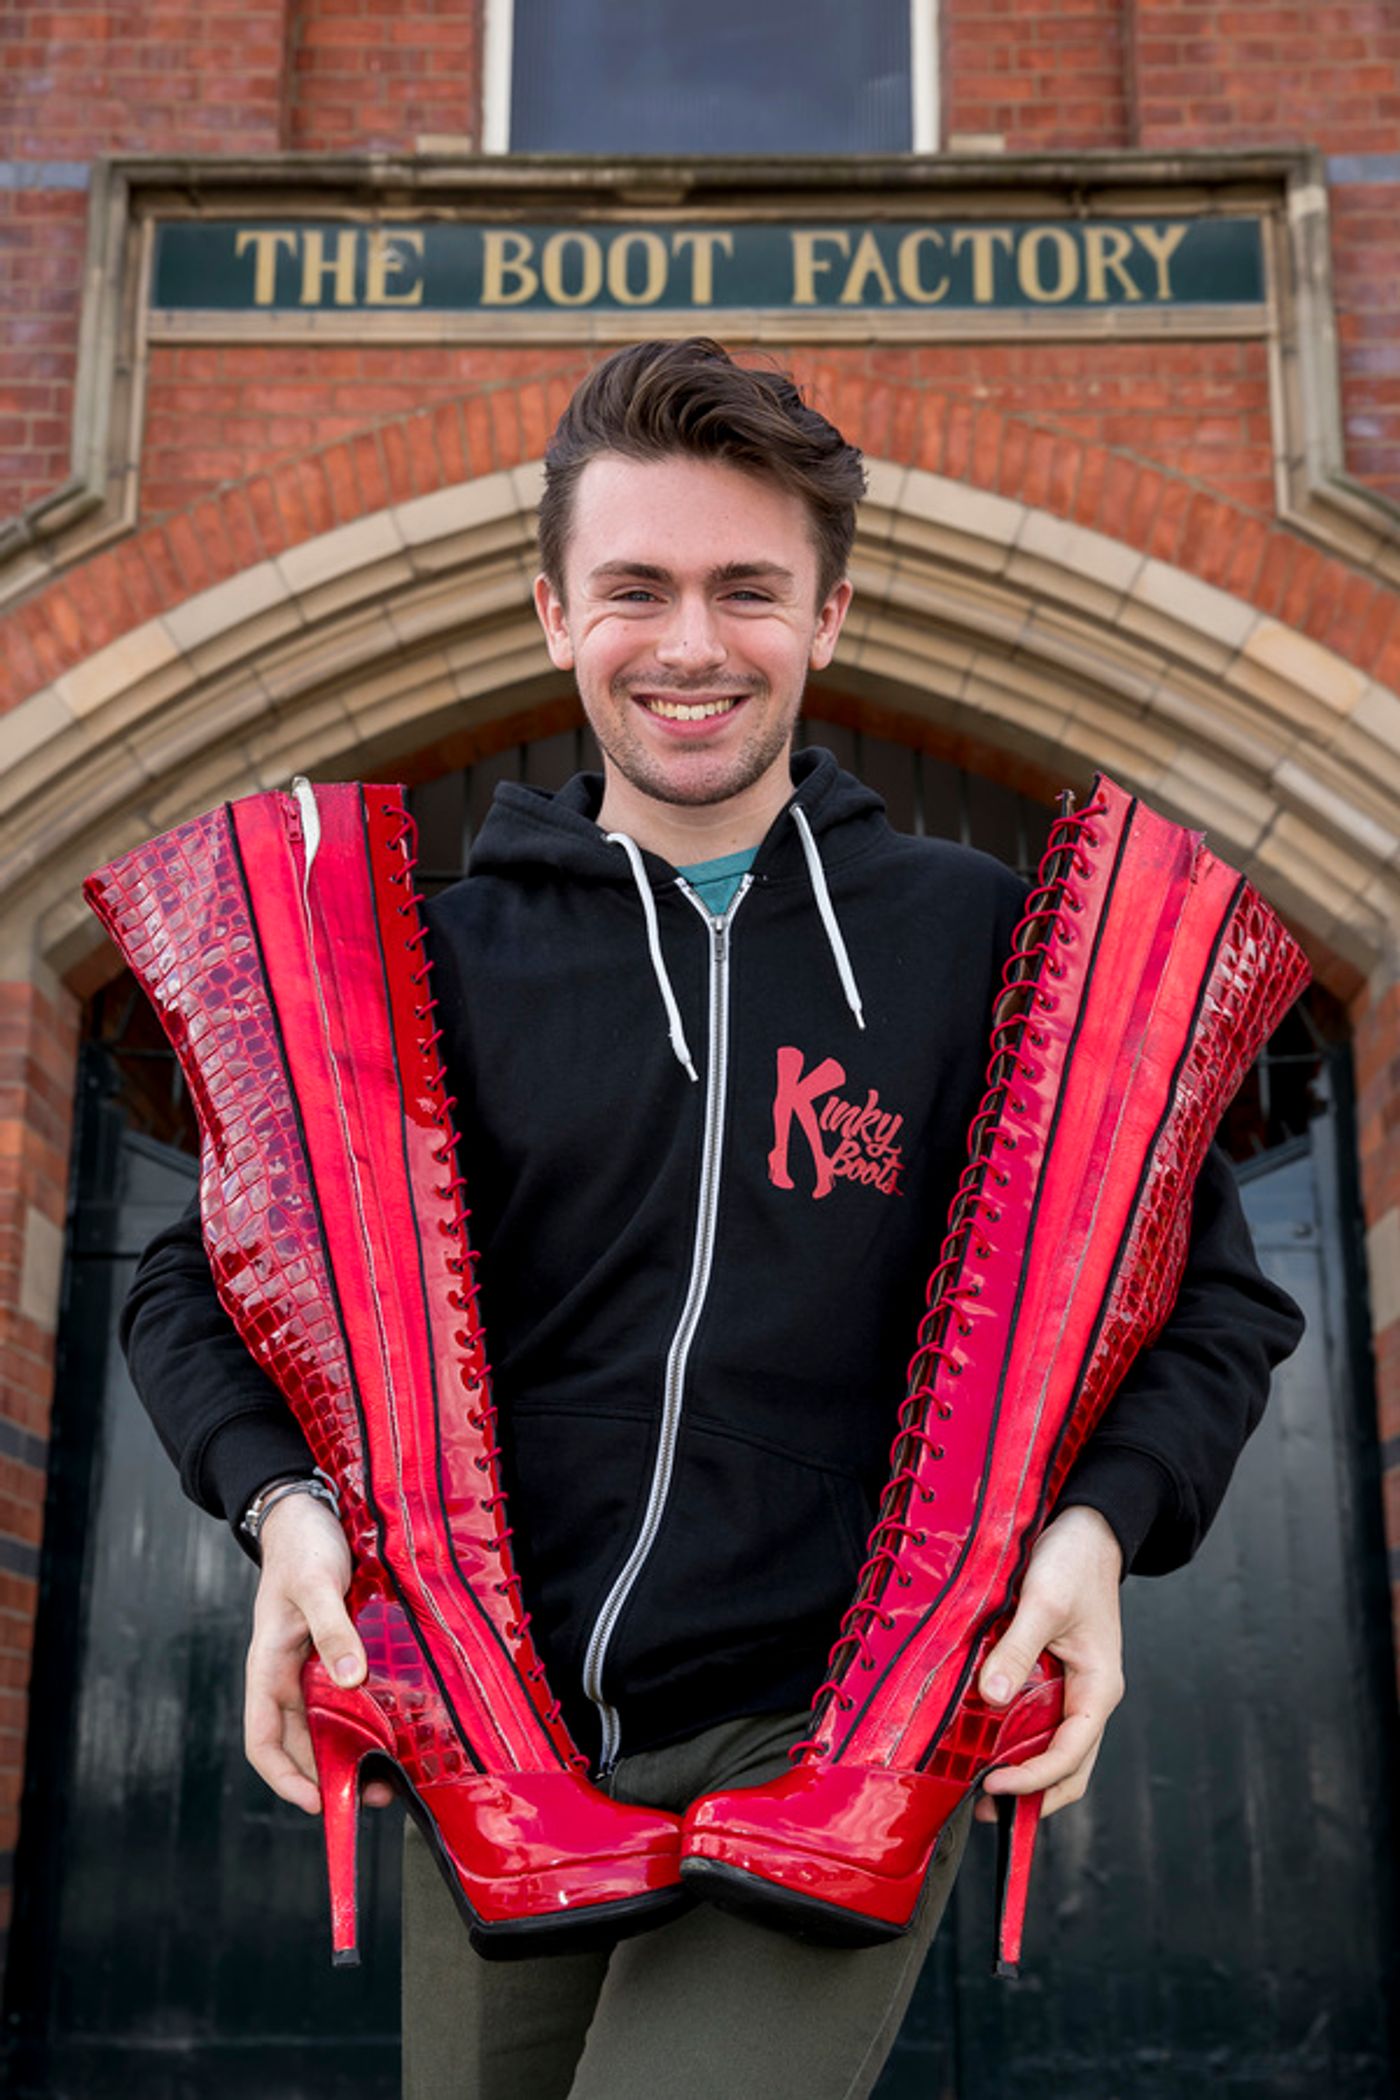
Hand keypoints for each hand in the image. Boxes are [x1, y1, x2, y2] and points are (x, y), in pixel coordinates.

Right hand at [243, 1491, 392, 1813]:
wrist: (304, 1514)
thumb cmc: (303, 1547)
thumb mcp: (317, 1585)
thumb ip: (333, 1631)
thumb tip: (350, 1682)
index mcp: (268, 1667)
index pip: (264, 1741)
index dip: (287, 1779)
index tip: (320, 1803)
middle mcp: (286, 1675)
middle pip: (301, 1743)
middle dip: (332, 1776)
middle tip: (377, 1795)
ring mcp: (309, 1666)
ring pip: (326, 1724)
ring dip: (352, 1751)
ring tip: (392, 1771)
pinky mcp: (332, 1652)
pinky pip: (345, 1696)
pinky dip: (364, 1716)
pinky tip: (394, 1724)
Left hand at [974, 1504, 1124, 1823]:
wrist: (1088, 1529)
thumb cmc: (1073, 1561)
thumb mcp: (1042, 1602)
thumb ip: (1017, 1651)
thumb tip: (992, 1700)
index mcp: (1099, 1687)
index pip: (1070, 1754)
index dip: (1032, 1779)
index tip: (990, 1784)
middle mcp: (1091, 1695)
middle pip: (1069, 1767)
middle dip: (1031, 1795)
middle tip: (982, 1808)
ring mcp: (1076, 1687)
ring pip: (1054, 1748)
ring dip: (1023, 1772)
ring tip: (978, 1786)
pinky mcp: (1058, 1674)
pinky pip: (1040, 1720)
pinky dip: (1017, 1740)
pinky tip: (985, 1742)